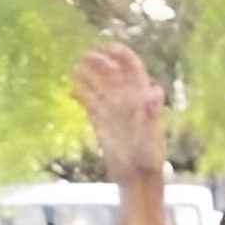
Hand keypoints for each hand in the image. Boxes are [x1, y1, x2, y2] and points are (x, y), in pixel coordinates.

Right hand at [71, 45, 167, 185]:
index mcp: (142, 98)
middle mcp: (127, 99)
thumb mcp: (149, 133)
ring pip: (99, 85)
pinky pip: (89, 101)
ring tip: (74, 65)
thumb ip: (150, 112)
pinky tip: (70, 87)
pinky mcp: (99, 120)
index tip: (108, 47)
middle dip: (100, 61)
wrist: (137, 177)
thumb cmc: (147, 156)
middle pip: (112, 73)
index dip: (122, 56)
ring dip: (88, 73)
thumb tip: (154, 90)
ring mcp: (113, 109)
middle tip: (85, 55)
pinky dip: (80, 92)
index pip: (133, 69)